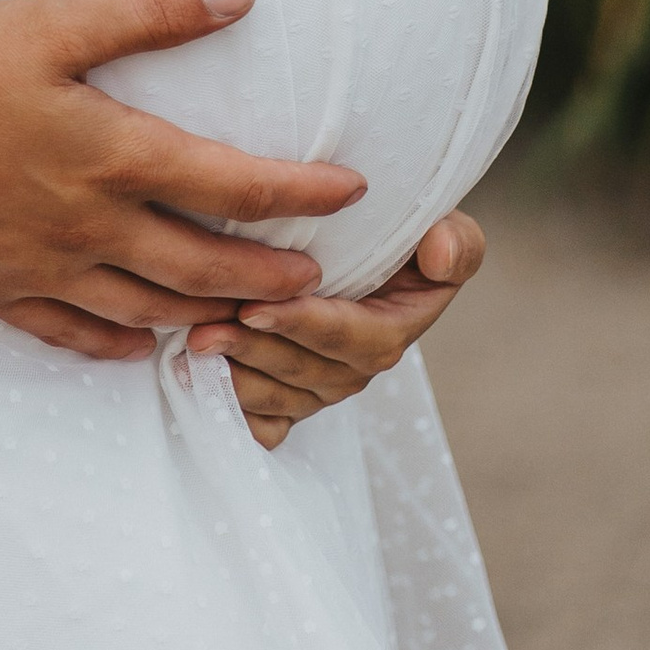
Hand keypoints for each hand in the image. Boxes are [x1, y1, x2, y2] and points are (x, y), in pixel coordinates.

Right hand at [0, 0, 363, 338]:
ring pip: (150, 308)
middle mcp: (91, 227)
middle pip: (205, 266)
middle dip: (272, 276)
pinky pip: (76, 335)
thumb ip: (148, 10)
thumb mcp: (50, 21)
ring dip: (210, 315)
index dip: (300, 192)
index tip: (351, 192)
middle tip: (319, 279)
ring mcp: (44, 269)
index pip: (232, 184)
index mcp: (111, 157)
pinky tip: (143, 344)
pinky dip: (121, 344)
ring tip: (251, 318)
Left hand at [187, 209, 485, 444]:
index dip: (307, 326)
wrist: (352, 237)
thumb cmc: (393, 227)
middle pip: (309, 373)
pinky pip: (267, 424)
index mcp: (393, 328)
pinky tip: (200, 388)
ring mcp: (322, 385)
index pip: (356, 340)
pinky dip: (236, 413)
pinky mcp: (291, 396)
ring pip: (281, 397)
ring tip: (194, 346)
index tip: (257, 308)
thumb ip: (455, 243)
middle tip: (207, 329)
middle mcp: (357, 365)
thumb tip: (438, 254)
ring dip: (238, 377)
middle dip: (258, 353)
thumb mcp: (441, 225)